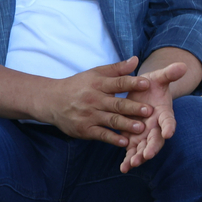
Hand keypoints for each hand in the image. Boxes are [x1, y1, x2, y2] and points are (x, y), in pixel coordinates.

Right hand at [37, 58, 151, 143]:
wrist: (51, 101)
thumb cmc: (79, 85)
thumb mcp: (96, 73)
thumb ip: (117, 69)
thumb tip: (136, 59)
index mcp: (98, 84)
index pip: (118, 83)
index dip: (132, 83)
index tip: (147, 84)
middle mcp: (93, 99)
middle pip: (116, 104)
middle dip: (133, 107)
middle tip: (150, 110)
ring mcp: (88, 115)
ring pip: (110, 120)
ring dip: (126, 124)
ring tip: (141, 127)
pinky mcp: (84, 129)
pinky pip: (101, 134)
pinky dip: (112, 138)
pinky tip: (125, 142)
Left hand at [118, 58, 188, 171]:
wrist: (142, 92)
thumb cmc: (152, 85)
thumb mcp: (158, 78)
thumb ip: (169, 74)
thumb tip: (183, 65)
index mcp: (163, 112)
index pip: (168, 121)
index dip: (168, 126)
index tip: (169, 133)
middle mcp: (156, 126)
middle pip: (156, 139)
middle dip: (152, 147)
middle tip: (147, 155)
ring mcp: (144, 134)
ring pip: (143, 147)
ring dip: (139, 156)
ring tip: (133, 163)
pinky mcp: (133, 138)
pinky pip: (131, 151)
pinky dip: (128, 160)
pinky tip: (123, 169)